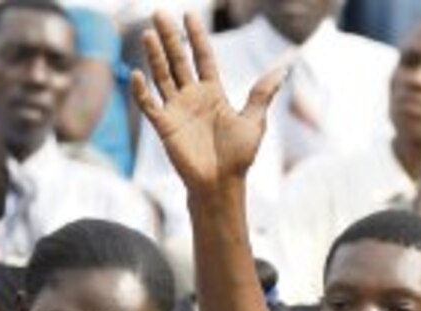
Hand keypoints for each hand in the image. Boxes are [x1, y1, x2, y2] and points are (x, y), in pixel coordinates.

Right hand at [130, 12, 287, 188]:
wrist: (222, 183)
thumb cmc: (239, 157)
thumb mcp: (254, 121)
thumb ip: (262, 93)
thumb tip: (283, 69)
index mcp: (213, 93)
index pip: (202, 57)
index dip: (196, 37)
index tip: (189, 15)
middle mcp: (192, 97)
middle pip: (178, 60)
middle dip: (170, 38)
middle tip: (160, 12)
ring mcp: (176, 110)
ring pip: (162, 76)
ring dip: (155, 56)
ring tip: (149, 34)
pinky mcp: (165, 126)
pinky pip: (149, 105)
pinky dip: (141, 91)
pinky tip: (137, 74)